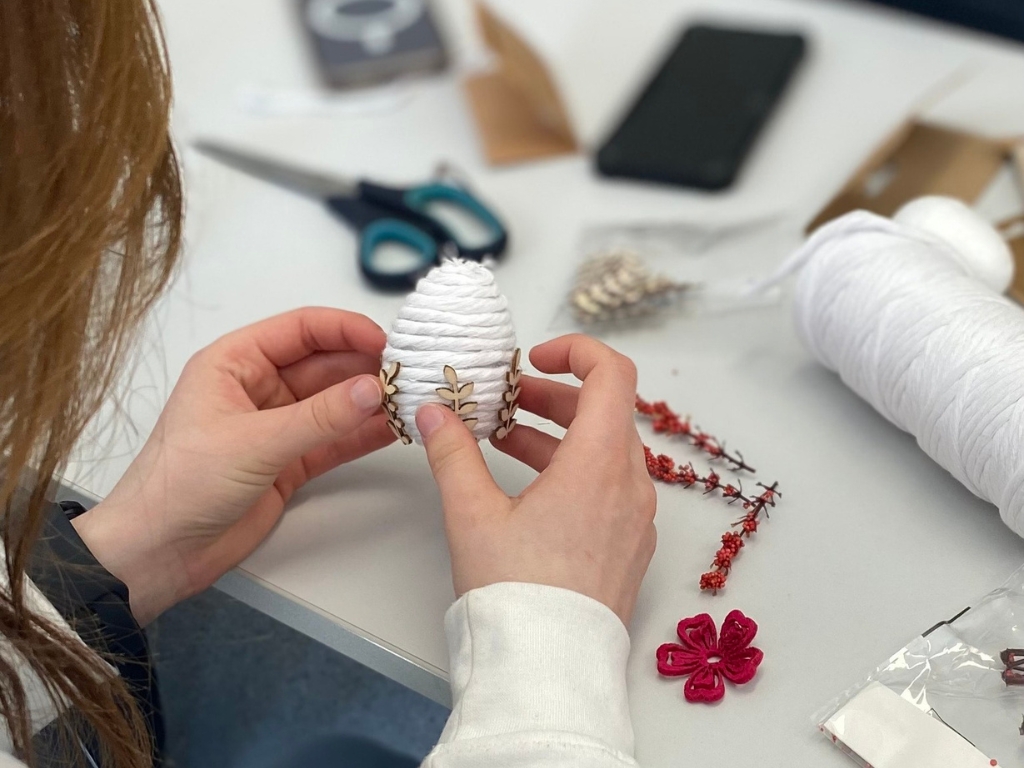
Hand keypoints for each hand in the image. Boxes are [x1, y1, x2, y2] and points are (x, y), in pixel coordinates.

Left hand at [73, 308, 394, 624]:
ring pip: (335, 403)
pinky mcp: (290, 463)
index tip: (386, 341)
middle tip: (410, 373)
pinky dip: (363, 434)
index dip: (345, 329)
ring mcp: (277, 426)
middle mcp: (258, 388)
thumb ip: (319, 417)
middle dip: (365, 367)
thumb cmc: (182, 485)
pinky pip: (335, 439)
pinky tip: (396, 429)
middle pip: (324, 365)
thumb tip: (374, 389)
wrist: (158, 553)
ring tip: (413, 400)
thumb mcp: (254, 443)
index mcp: (234, 363)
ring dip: (371, 401)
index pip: (300, 330)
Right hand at [416, 334, 656, 625]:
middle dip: (552, 396)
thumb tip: (435, 414)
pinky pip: (610, 487)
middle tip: (505, 399)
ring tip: (504, 440)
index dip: (575, 351)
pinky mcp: (630, 546)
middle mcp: (631, 486)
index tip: (533, 357)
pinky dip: (575, 470)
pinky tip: (530, 489)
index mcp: (600, 463)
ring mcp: (636, 519)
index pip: (612, 373)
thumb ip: (453, 453)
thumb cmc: (516, 596)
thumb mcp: (473, 514)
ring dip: (559, 435)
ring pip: (606, 450)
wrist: (549, 673)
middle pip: (604, 411)